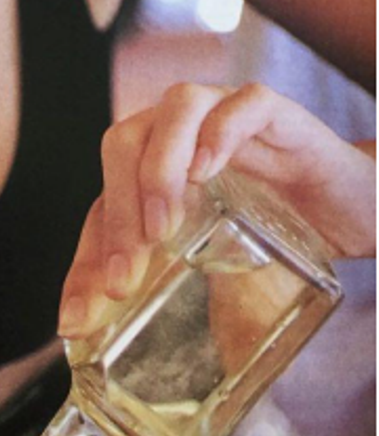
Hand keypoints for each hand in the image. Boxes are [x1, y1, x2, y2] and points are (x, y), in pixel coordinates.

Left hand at [58, 82, 375, 337]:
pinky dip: (220, 130)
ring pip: (175, 109)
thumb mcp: (212, 265)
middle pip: (125, 142)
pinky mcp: (277, 114)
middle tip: (127, 276)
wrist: (353, 210)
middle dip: (118, 211)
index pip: (104, 200)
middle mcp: (181, 132)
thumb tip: (85, 332)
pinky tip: (209, 170)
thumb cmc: (275, 230)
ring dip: (159, 168)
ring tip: (163, 229)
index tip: (83, 316)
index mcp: (156, 167)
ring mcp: (226, 115)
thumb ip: (157, 285)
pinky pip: (243, 103)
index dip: (89, 256)